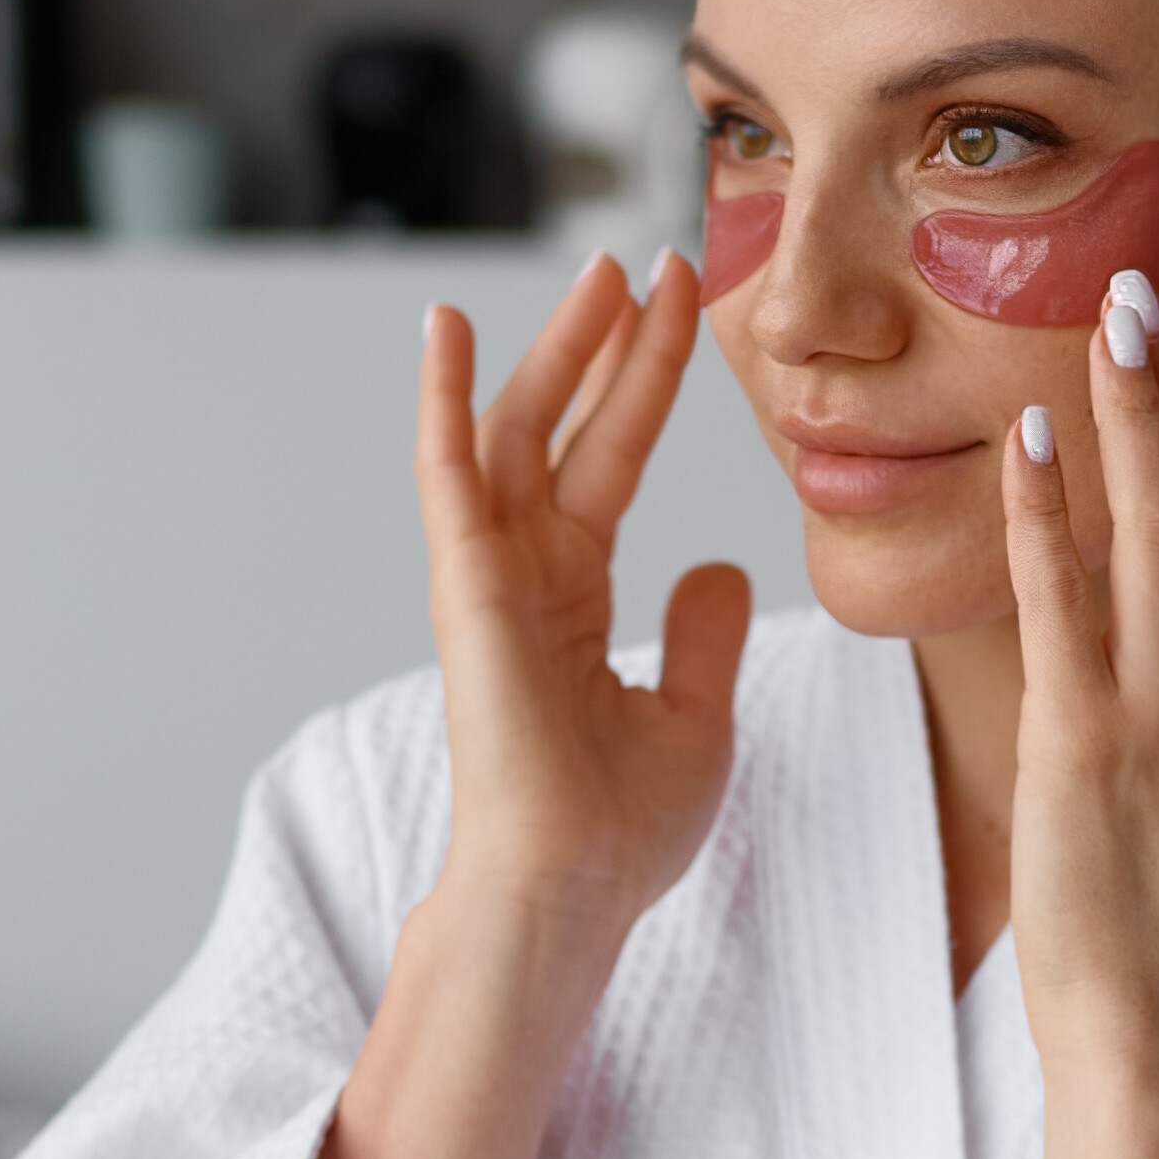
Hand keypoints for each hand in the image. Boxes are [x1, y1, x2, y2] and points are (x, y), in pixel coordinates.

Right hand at [288, 257, 750, 1158]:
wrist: (573, 897)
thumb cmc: (619, 837)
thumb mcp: (693, 720)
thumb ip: (698, 638)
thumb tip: (714, 568)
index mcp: (572, 602)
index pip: (609, 466)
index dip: (645, 387)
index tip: (687, 310)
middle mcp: (524, 580)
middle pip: (565, 432)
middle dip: (606, 346)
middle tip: (651, 261)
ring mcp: (488, 582)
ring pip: (515, 435)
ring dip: (551, 351)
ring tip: (596, 269)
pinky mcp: (465, 593)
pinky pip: (449, 478)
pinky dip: (444, 403)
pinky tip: (447, 331)